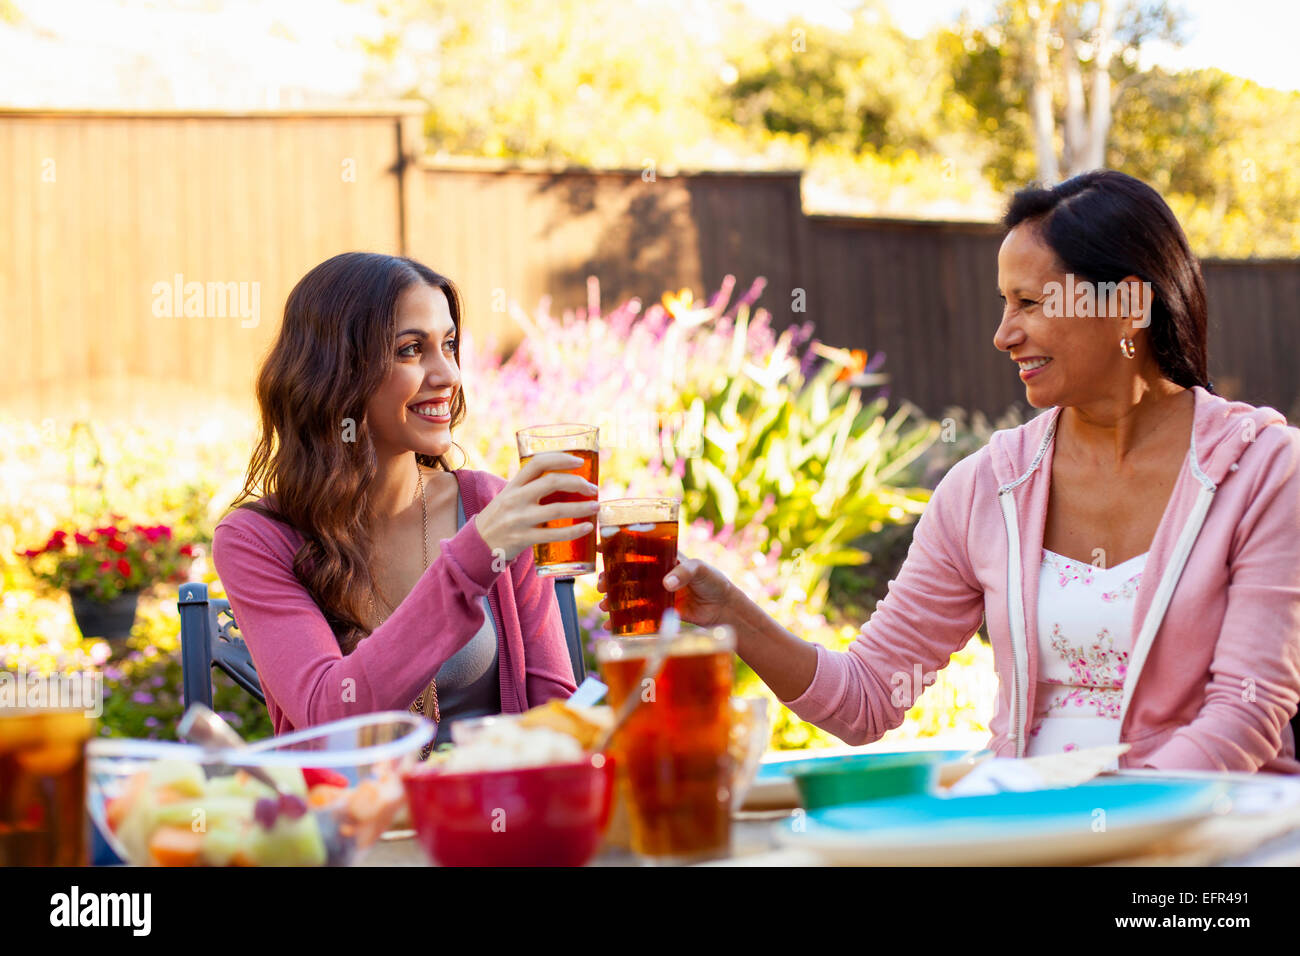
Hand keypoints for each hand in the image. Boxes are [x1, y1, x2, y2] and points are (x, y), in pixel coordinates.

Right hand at [475, 452, 598, 562]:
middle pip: (552, 482)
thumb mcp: (509, 496)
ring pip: (557, 509)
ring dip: (582, 507)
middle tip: (593, 488)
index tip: (580, 462)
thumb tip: (564, 480)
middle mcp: (515, 498)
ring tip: (596, 507)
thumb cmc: (501, 517)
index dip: (561, 458)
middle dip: (578, 483)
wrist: (478, 544)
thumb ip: (530, 487)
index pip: (538, 462)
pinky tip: (587, 528)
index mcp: (513, 484)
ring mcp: (519, 519)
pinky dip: (574, 531)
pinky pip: (554, 535)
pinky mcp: (523, 538)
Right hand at [596, 554, 736, 628]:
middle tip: (600, 585)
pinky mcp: (657, 612)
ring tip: (603, 606)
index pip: (637, 549)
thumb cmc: (713, 581)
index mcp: (663, 558)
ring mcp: (654, 594)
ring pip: (628, 595)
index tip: (600, 548)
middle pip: (625, 574)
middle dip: (609, 579)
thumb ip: (684, 573)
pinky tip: (611, 626)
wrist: (723, 608)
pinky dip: (623, 621)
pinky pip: (637, 615)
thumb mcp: (700, 569)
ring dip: (612, 600)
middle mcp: (655, 575)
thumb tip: (666, 583)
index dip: (617, 548)